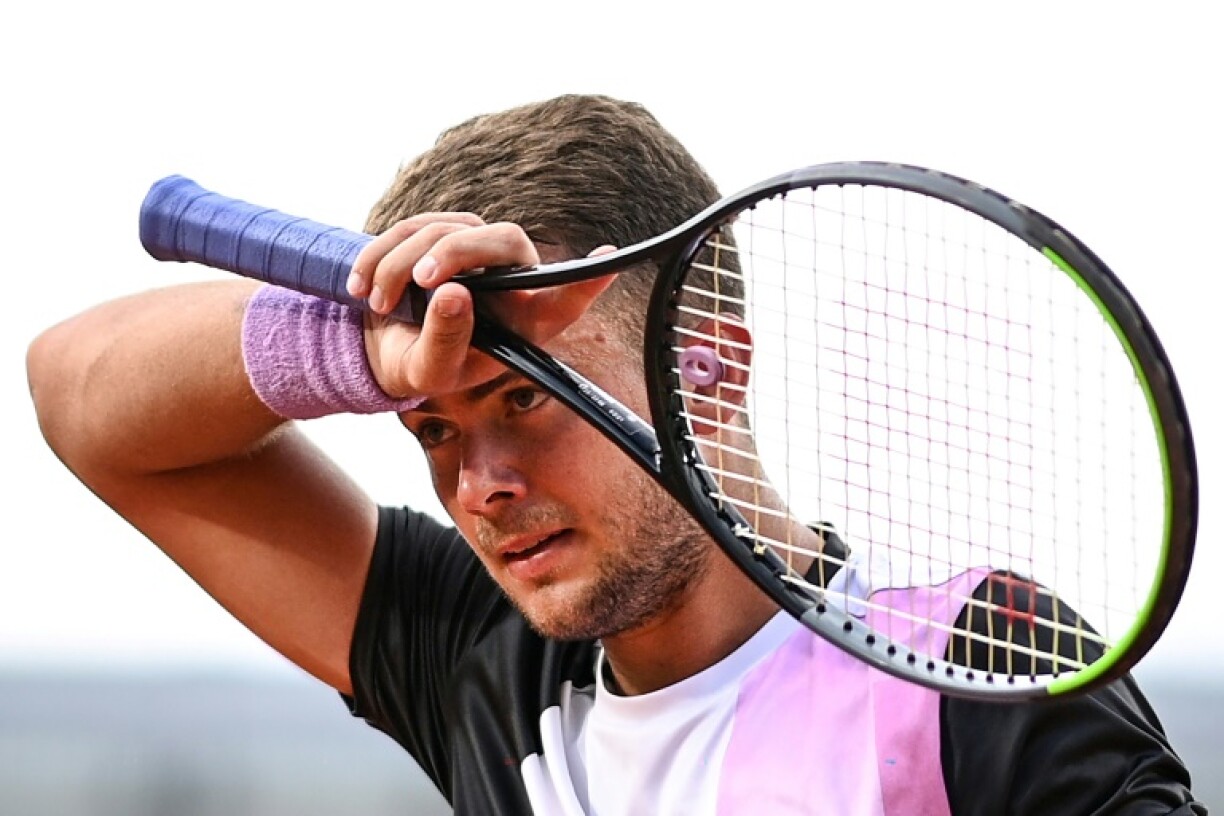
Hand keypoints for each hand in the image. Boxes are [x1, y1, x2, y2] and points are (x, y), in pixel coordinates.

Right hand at [347, 214, 615, 401]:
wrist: (385, 348)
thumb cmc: (423, 364)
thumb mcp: (430, 370)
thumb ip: (446, 339)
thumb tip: (453, 294)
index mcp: (525, 319)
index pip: (566, 295)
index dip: (588, 278)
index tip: (610, 258)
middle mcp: (510, 276)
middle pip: (502, 239)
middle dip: (457, 252)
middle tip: (422, 281)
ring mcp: (477, 248)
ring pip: (445, 230)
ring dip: (401, 266)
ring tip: (379, 306)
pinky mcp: (440, 231)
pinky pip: (411, 226)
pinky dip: (380, 255)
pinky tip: (362, 288)